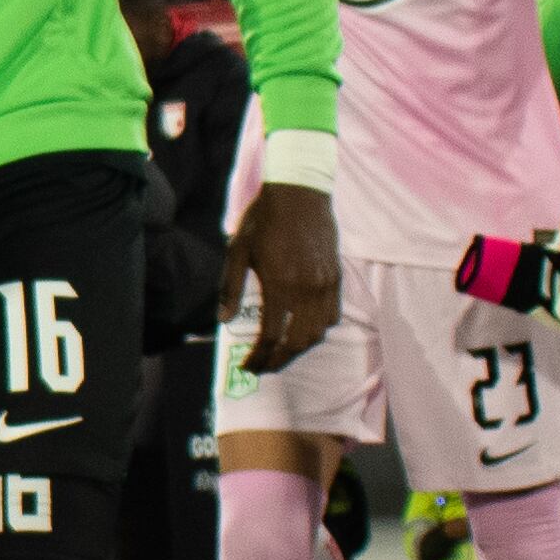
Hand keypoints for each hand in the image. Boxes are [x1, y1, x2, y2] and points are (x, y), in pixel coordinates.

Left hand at [220, 180, 342, 374]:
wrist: (299, 193)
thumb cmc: (263, 220)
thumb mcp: (238, 251)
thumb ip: (230, 288)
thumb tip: (224, 320)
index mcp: (279, 285)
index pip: (271, 337)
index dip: (259, 358)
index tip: (248, 366)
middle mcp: (306, 291)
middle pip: (297, 342)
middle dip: (279, 361)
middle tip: (264, 366)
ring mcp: (324, 285)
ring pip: (318, 333)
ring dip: (299, 348)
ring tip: (282, 351)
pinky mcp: (336, 277)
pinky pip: (333, 315)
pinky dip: (320, 330)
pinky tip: (305, 329)